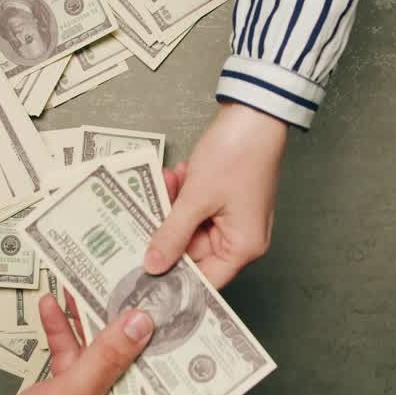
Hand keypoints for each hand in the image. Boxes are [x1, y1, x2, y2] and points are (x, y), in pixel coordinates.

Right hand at [0, 295, 154, 394]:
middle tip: (123, 281)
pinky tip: (53, 309)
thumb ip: (107, 357)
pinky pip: (69, 360)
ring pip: (95, 353)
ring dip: (86, 320)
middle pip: (128, 356)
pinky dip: (60, 335)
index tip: (169, 304)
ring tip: (84, 282)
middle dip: (122, 319)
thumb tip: (140, 325)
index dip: (166, 338)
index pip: (162, 374)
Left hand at [146, 102, 288, 288]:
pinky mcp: (223, 200)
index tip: (144, 276)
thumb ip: (172, 235)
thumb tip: (154, 265)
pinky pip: (195, 208)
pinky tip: (175, 175)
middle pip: (192, 252)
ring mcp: (232, 218)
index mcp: (243, 246)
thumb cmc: (238, 154)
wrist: (252, 113)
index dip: (174, 279)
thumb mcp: (196, 198)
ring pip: (189, 226)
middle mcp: (241, 238)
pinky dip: (182, 195)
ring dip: (172, 206)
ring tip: (164, 182)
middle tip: (143, 217)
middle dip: (167, 230)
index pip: (205, 280)